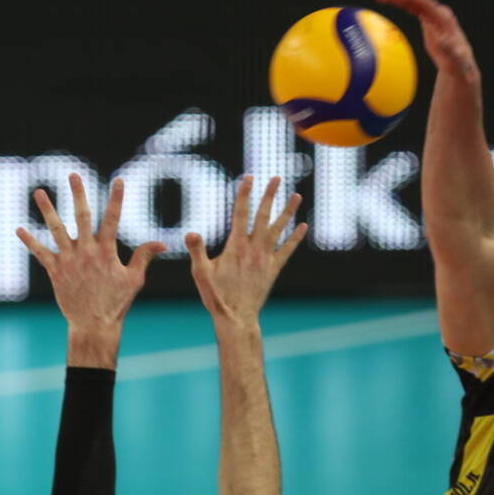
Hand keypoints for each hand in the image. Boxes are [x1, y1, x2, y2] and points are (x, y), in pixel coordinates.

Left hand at [16, 174, 164, 336]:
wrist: (94, 324)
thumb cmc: (116, 303)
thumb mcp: (134, 279)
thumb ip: (144, 256)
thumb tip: (163, 243)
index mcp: (107, 252)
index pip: (113, 219)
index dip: (117, 199)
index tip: (119, 180)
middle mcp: (87, 252)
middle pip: (82, 217)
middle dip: (78, 194)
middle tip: (73, 174)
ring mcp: (69, 261)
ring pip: (56, 230)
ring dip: (47, 210)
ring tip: (39, 192)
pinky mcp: (55, 271)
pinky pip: (40, 253)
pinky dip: (29, 241)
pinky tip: (19, 229)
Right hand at [185, 175, 305, 326]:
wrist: (236, 318)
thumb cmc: (216, 296)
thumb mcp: (201, 273)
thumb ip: (197, 251)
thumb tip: (190, 233)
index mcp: (236, 247)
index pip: (240, 214)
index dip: (245, 194)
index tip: (248, 177)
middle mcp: (253, 249)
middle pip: (263, 216)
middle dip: (270, 195)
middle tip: (277, 178)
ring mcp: (265, 259)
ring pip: (278, 229)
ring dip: (288, 211)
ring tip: (297, 195)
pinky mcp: (273, 270)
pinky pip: (287, 250)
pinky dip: (295, 238)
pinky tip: (303, 226)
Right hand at [375, 0, 478, 79]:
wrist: (459, 62)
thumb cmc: (457, 63)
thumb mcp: (455, 59)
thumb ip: (451, 50)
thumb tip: (443, 41)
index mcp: (443, 18)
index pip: (423, 2)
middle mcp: (439, 12)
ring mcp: (434, 14)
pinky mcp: (429, 18)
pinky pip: (414, 6)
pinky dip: (402, 1)